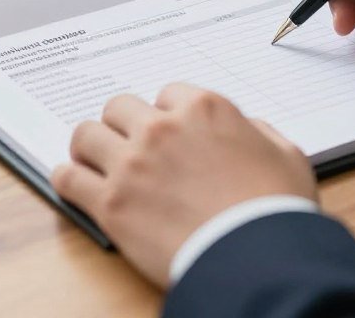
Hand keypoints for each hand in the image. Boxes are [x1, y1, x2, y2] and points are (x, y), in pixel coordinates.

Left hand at [52, 83, 316, 286]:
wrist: (258, 260)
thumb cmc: (277, 211)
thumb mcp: (287, 155)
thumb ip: (260, 132)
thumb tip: (246, 129)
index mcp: (203, 108)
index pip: (167, 94)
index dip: (167, 115)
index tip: (167, 133)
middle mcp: (161, 127)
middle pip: (120, 107)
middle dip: (124, 125)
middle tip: (128, 145)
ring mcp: (132, 163)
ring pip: (86, 135)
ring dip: (91, 147)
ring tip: (93, 161)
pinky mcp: (111, 204)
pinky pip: (68, 178)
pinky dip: (67, 179)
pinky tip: (73, 182)